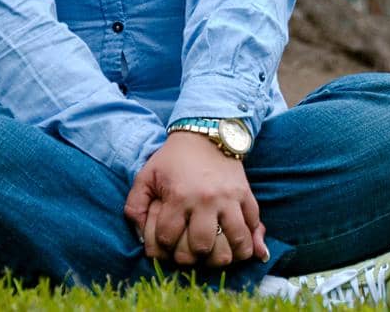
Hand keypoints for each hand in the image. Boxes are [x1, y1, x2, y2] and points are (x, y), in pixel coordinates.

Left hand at [124, 132, 267, 267]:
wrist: (206, 133)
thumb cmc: (173, 158)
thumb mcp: (146, 176)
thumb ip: (135, 207)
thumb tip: (140, 237)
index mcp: (179, 197)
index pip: (168, 239)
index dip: (162, 245)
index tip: (165, 240)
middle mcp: (206, 200)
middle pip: (201, 246)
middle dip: (192, 254)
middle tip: (190, 250)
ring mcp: (229, 198)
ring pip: (235, 241)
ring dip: (226, 254)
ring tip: (218, 255)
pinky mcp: (245, 194)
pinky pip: (254, 223)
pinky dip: (251, 239)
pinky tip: (241, 246)